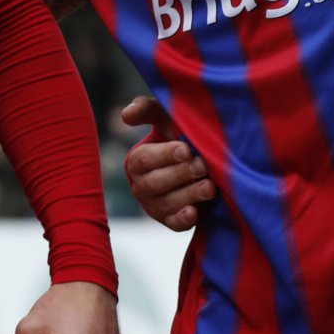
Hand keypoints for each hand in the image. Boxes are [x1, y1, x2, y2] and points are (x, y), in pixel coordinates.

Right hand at [121, 96, 210, 231]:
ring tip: (209, 186)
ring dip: (188, 195)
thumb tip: (125, 116)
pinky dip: (183, 219)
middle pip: (154, 184)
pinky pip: (174, 224)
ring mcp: (155, 205)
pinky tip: (195, 212)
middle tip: (201, 166)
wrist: (204, 161)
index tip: (186, 150)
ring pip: (166, 204)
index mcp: (137, 160)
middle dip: (180, 174)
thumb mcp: (165, 118)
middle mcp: (141, 185)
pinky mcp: (171, 221)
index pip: (144, 159)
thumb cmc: (179, 135)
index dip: (164, 155)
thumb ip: (146, 109)